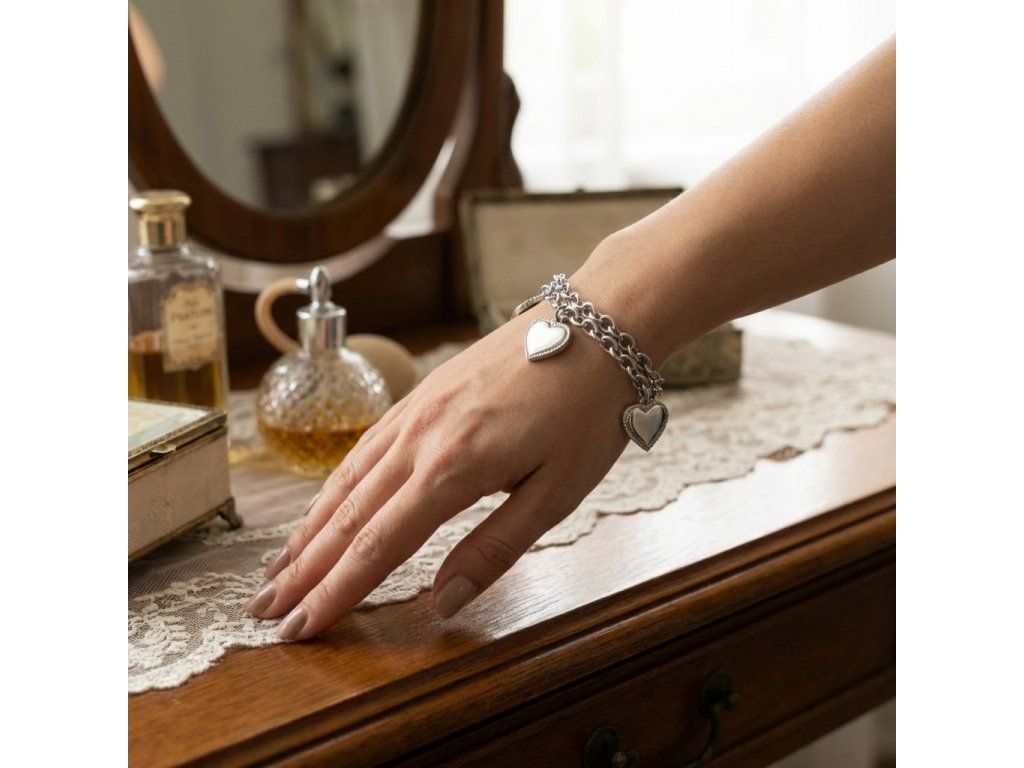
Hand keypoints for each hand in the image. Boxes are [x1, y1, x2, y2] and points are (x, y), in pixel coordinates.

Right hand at [245, 302, 634, 639]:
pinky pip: (362, 447)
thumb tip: (442, 602)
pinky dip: (332, 484)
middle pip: (347, 517)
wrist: (597, 324)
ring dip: (306, 529)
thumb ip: (495, 548)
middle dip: (302, 570)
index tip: (299, 629)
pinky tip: (322, 505)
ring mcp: (415, 411)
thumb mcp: (557, 492)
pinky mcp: (421, 393)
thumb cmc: (587, 411)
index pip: (377, 548)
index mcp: (453, 470)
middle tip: (262, 610)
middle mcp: (419, 439)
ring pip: (345, 479)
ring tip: (276, 568)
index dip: (334, 594)